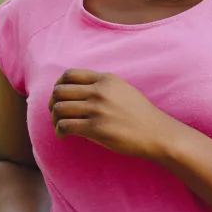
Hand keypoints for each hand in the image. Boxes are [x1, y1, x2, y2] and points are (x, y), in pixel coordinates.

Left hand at [49, 68, 176, 160]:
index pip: (69, 74)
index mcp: (106, 79)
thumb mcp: (123, 90)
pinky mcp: (96, 128)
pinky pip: (65, 126)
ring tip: (59, 126)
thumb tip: (77, 93)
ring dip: (55, 118)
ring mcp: (97, 109)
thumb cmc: (140, 115)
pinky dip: (59, 131)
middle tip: (56, 114)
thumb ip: (102, 87)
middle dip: (53, 103)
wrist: (157, 133)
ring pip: (59, 108)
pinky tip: (63, 136)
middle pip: (60, 91)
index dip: (59, 85)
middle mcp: (100, 91)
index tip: (59, 96)